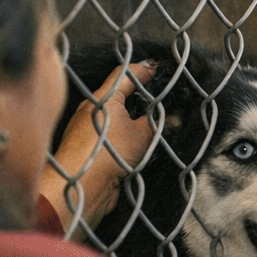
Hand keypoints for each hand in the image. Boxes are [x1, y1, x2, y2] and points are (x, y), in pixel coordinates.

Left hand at [45, 62, 154, 231]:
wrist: (81, 185)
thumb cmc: (108, 153)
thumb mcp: (142, 135)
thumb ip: (159, 124)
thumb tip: (175, 118)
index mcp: (104, 98)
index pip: (124, 75)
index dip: (143, 71)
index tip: (157, 72)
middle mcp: (92, 110)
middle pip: (118, 95)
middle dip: (139, 96)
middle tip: (159, 99)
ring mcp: (87, 128)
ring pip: (114, 117)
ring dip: (132, 118)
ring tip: (152, 124)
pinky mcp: (88, 147)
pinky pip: (110, 135)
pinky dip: (123, 135)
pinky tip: (136, 145)